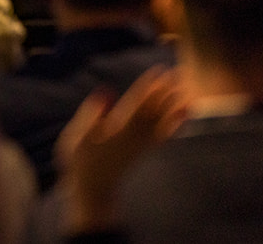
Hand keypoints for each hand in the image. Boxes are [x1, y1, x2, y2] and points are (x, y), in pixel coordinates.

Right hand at [55, 67, 186, 234]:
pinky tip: (183, 114)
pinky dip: (175, 123)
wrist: (94, 189)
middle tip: (178, 73)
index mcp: (117, 129)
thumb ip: (91, 114)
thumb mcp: (77, 136)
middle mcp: (133, 136)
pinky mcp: (143, 151)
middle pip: (153, 109)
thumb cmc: (80, 161)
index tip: (159, 73)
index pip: (136, 104)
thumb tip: (105, 92)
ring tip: (186, 90)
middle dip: (165, 92)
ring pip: (160, 120)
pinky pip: (163, 134)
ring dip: (173, 105)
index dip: (148, 87)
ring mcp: (140, 144)